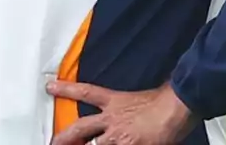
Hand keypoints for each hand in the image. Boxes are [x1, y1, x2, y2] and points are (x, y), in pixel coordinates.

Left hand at [47, 81, 195, 144]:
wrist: (175, 107)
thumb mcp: (139, 98)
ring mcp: (118, 137)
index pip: (86, 92)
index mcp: (114, 102)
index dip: (66, 89)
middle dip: (64, 137)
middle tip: (53, 143)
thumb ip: (126, 106)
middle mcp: (112, 119)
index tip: (51, 87)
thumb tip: (129, 112)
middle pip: (81, 128)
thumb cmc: (164, 100)